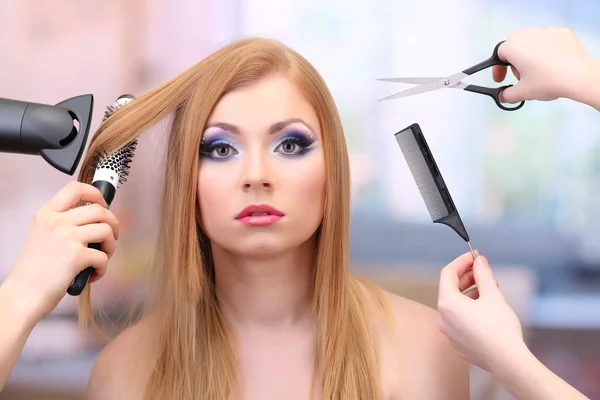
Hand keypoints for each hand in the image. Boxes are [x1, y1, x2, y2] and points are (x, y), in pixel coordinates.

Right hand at [5, 181, 118, 319]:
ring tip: (101, 257)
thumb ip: (62, 222)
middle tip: (110, 238)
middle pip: (100, 210)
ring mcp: (67, 237)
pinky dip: (103, 268)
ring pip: (107, 230)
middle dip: (113, 224)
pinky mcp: (77, 255)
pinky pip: (103, 257)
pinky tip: (92, 274)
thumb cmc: (34, 269)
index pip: (75, 188)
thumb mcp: (41, 234)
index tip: (103, 205)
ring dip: (111, 246)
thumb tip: (93, 218)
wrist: (23, 293)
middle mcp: (56, 221)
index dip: (96, 194)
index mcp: (47, 214)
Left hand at [437, 252, 524, 372]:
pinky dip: (469, 309)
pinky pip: (459, 320)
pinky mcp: (458, 343)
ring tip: (489, 288)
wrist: (508, 361)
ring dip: (469, 293)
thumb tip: (479, 261)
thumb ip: (483, 275)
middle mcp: (443, 318)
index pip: (448, 274)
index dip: (461, 262)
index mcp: (447, 303)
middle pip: (450, 289)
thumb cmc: (500, 328)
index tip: (474, 256)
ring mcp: (449, 332)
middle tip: (482, 271)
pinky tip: (486, 308)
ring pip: (455, 305)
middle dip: (466, 277)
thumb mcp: (492, 295)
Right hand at [493, 27, 598, 103]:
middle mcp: (528, 35)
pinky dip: (547, 50)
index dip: (498, 69)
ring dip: (530, 54)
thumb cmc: (546, 82)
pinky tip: (553, 63)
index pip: (499, 55)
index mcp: (514, 47)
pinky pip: (549, 41)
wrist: (578, 75)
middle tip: (520, 75)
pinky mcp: (563, 33)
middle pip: (514, 44)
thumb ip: (507, 95)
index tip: (501, 80)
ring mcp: (547, 32)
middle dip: (514, 59)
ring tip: (538, 70)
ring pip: (532, 41)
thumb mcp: (523, 92)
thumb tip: (502, 97)